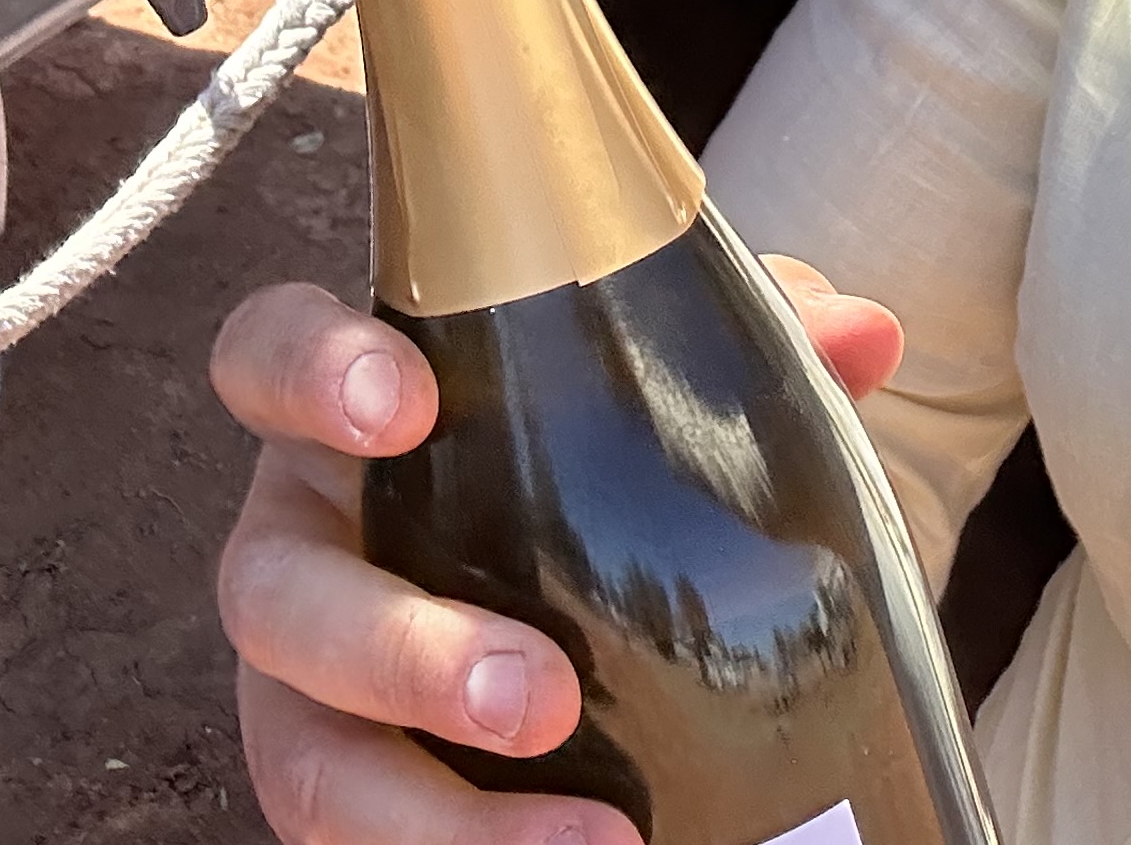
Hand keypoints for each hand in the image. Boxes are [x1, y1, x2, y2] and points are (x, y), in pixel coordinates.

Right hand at [210, 260, 904, 843]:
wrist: (606, 624)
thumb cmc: (607, 470)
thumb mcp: (668, 404)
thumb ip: (754, 349)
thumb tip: (863, 336)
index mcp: (350, 420)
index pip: (267, 357)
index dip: (309, 368)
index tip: (405, 403)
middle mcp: (302, 551)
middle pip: (272, 592)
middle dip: (394, 650)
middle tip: (535, 695)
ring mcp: (307, 695)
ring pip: (305, 759)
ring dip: (438, 817)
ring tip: (594, 839)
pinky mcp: (346, 803)